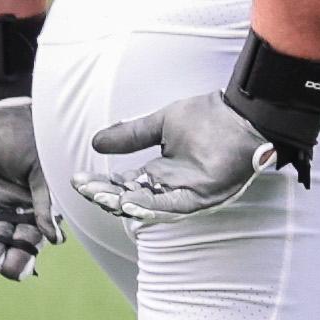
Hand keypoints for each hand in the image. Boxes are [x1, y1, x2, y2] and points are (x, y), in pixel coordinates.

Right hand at [75, 93, 283, 226]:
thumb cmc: (209, 116)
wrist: (242, 113)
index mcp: (161, 172)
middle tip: (83, 188)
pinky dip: (150, 206)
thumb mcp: (160, 124)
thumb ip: (130, 135)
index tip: (77, 179)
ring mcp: (187, 194)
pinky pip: (173, 207)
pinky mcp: (203, 197)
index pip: (125, 185)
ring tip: (99, 196)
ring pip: (148, 207)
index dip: (101, 184)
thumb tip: (95, 143)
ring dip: (122, 202)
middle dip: (105, 195)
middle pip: (132, 199)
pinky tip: (128, 201)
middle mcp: (171, 187)